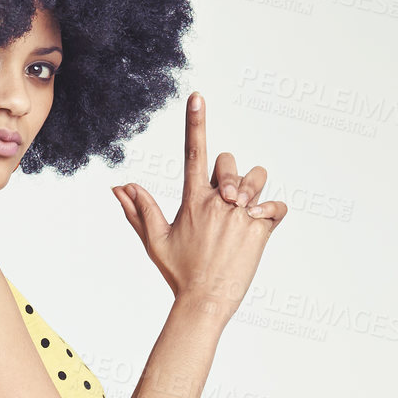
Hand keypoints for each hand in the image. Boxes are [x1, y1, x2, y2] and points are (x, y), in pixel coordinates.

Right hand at [110, 91, 285, 320]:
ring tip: (243, 210)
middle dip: (230, 174)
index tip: (197, 96)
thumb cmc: (179, 271)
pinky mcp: (260, 229)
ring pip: (258, 179)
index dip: (195, 122)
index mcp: (192, 200)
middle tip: (226, 198)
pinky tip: (258, 226)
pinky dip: (272, 213)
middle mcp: (217, 201)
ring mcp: (240, 214)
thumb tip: (120, 187)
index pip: (192, 152)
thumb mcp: (154, 240)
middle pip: (230, 162)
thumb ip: (139, 209)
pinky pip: (277, 207)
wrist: (205, 301)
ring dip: (253, 189)